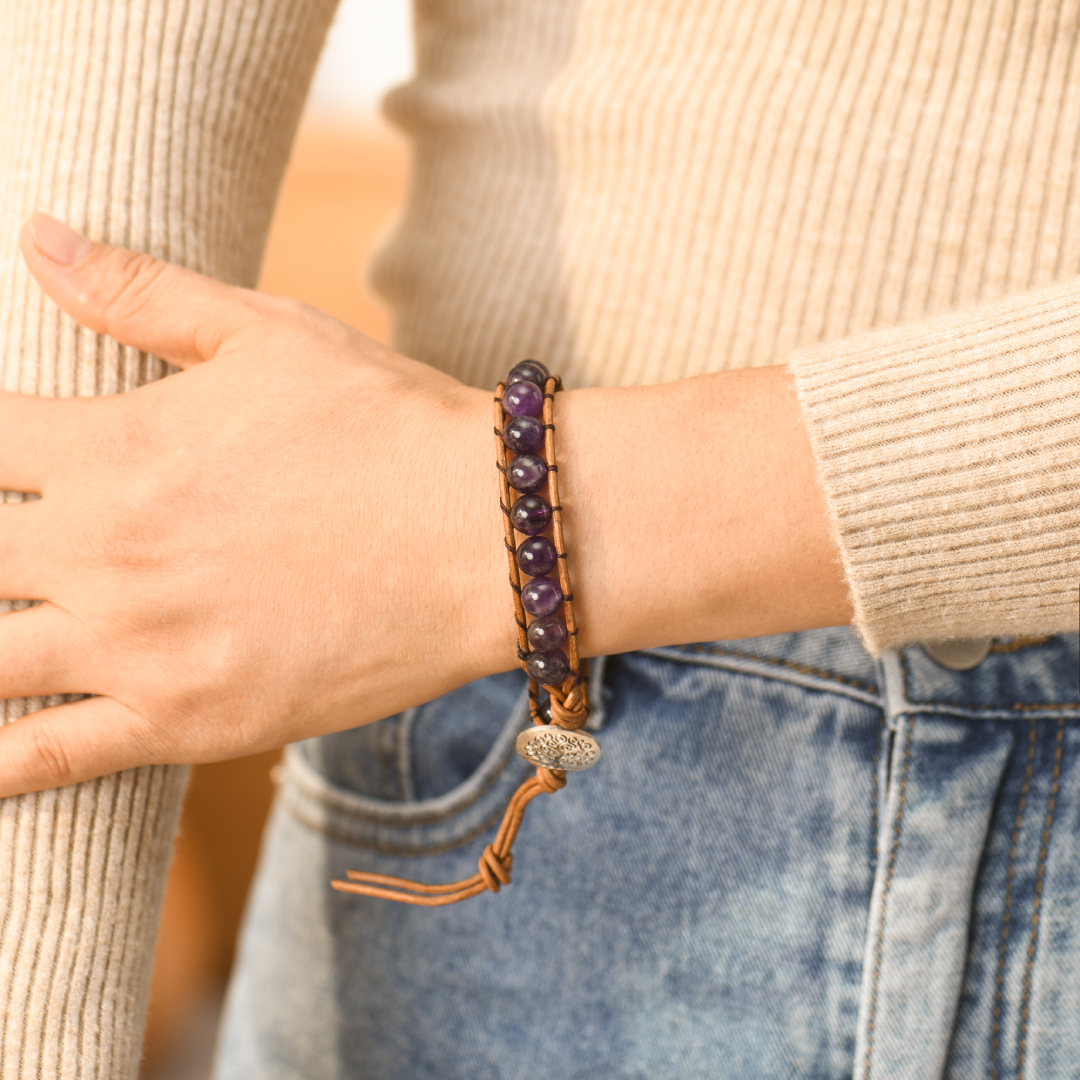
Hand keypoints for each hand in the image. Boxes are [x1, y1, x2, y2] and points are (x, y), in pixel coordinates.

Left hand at [0, 214, 509, 795]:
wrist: (489, 538)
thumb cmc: (391, 425)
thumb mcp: (271, 333)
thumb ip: (141, 292)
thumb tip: (34, 233)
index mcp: (114, 445)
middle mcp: (105, 549)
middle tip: (7, 550)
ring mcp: (141, 647)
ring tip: (4, 622)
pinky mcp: (189, 722)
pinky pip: (45, 761)